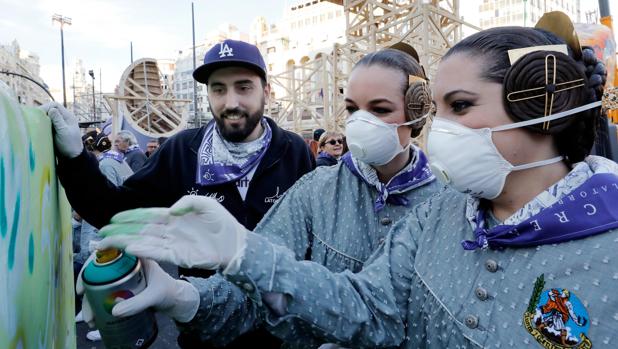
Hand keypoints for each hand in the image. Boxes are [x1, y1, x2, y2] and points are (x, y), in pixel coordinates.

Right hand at [40, 102, 82, 157]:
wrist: (72, 156)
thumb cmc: (70, 144)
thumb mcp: (64, 132)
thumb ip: (58, 120)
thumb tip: (52, 109)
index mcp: (68, 117)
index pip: (55, 105)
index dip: (46, 107)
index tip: (39, 113)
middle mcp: (63, 118)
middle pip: (50, 110)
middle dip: (42, 112)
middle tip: (34, 118)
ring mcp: (59, 124)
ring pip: (48, 116)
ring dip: (41, 118)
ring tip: (35, 122)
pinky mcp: (54, 130)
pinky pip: (47, 123)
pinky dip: (42, 124)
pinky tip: (38, 127)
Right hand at [76, 255, 199, 322]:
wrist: (175, 300)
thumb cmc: (169, 291)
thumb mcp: (156, 295)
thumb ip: (139, 302)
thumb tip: (114, 312)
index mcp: (138, 254)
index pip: (114, 246)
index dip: (97, 255)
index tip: (88, 269)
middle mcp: (128, 261)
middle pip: (101, 264)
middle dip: (88, 280)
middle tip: (82, 296)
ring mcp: (123, 273)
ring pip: (100, 279)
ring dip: (90, 296)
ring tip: (89, 316)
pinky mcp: (121, 285)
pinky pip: (104, 289)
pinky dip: (96, 301)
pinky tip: (93, 315)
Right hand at [97, 195, 248, 270]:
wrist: (235, 244)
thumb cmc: (221, 223)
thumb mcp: (206, 204)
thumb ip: (188, 201)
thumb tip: (171, 210)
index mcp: (174, 217)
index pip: (147, 215)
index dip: (130, 216)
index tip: (114, 218)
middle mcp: (169, 231)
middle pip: (140, 230)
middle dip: (121, 231)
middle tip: (102, 234)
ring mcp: (172, 244)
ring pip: (144, 242)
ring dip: (126, 242)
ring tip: (108, 242)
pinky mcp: (179, 257)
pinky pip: (158, 253)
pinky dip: (144, 251)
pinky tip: (131, 248)